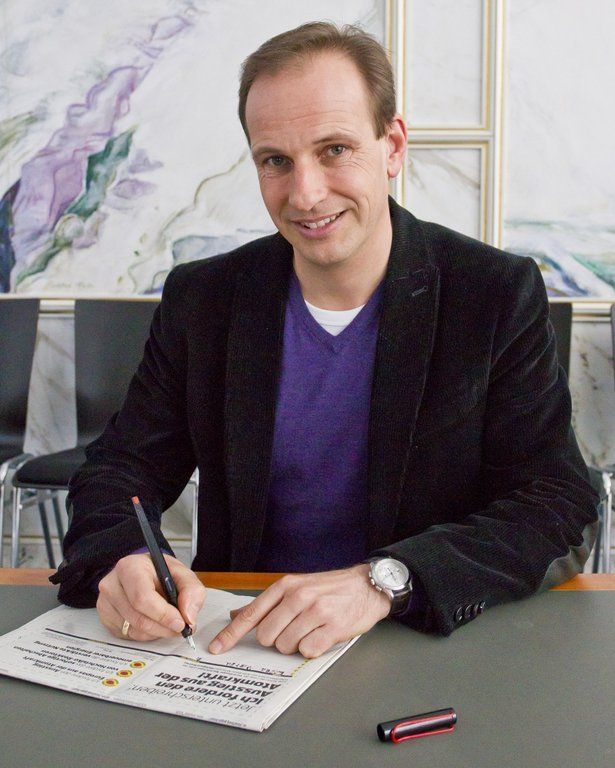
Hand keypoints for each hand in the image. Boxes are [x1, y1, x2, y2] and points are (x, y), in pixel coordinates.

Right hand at [97, 553, 205, 641]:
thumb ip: (192, 591)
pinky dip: (146, 634)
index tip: (180, 622)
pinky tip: (153, 621)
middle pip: (138, 618)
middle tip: (180, 627)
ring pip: (134, 630)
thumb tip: (188, 616)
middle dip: (164, 627)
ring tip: (168, 622)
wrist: (143, 572)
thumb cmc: (159, 572)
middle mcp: (112, 584)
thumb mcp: (181, 574)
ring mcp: (105, 602)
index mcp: (130, 567)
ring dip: (157, 632)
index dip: (163, 615)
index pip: (142, 598)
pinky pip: (128, 635)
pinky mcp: (105, 618)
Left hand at [208, 564, 391, 658]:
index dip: (231, 634)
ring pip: (286, 645)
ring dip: (296, 644)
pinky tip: (322, 635)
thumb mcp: (297, 586)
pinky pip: (308, 651)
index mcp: (286, 586)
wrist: (367, 585)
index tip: (217, 648)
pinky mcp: (333, 627)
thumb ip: (267, 602)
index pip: (251, 613)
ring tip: (311, 630)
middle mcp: (299, 596)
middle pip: (266, 636)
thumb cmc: (330, 588)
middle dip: (276, 640)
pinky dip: (313, 648)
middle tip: (293, 629)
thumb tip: (235, 614)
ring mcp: (316, 611)